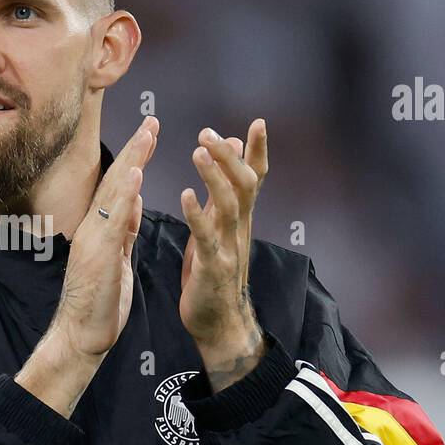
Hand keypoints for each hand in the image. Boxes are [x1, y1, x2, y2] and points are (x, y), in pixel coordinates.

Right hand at [16, 116, 157, 416]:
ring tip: (148, 133)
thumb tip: (134, 201)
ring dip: (132, 160)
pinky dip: (124, 194)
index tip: (151, 134)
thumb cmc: (99, 303)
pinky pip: (114, 219)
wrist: (81, 335)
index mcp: (101, 229)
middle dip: (136, 149)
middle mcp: (94, 227)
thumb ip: (123, 230)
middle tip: (153, 120)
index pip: (119, 186)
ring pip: (114, 192)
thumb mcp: (116, 259)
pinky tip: (136, 173)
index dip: (135, 158)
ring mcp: (93, 239)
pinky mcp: (98, 254)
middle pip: (115, 180)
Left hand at [179, 119, 268, 381]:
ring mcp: (230, 247)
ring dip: (214, 176)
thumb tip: (233, 156)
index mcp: (239, 218)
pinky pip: (208, 236)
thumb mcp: (222, 229)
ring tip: (198, 151)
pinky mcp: (214, 267)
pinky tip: (186, 194)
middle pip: (245, 184)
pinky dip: (198, 214)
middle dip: (230, 156)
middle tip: (208, 132)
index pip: (254, 177)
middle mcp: (240, 228)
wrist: (218, 323)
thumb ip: (226, 193)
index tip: (258, 121)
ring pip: (229, 205)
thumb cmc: (215, 273)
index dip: (258, 151)